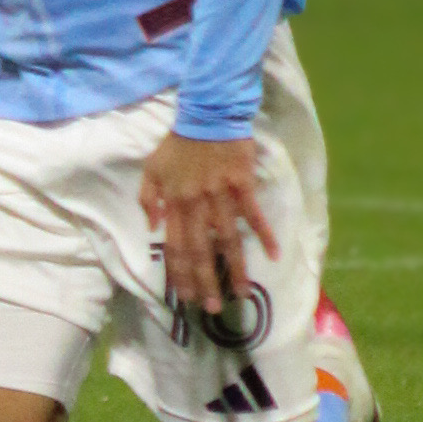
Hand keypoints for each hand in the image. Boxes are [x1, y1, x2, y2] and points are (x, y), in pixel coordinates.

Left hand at [140, 125, 276, 335]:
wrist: (207, 114)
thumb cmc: (178, 143)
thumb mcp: (151, 168)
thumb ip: (148, 199)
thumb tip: (153, 229)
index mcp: (174, 203)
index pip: (175, 248)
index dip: (180, 274)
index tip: (186, 297)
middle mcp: (196, 205)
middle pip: (201, 251)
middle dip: (206, 282)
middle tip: (213, 308)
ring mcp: (220, 196)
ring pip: (227, 240)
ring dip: (235, 268)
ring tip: (241, 293)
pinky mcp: (242, 186)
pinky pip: (253, 215)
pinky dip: (264, 234)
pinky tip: (274, 254)